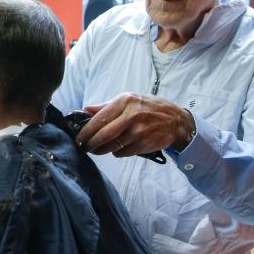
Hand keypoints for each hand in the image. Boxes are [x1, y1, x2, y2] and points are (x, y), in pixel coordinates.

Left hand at [75, 93, 193, 156]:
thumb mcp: (129, 100)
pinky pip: (122, 153)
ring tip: (97, 149)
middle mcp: (132, 115)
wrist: (175, 120)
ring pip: (112, 146)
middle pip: (104, 135)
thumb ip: (106, 106)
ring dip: (101, 150)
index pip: (99, 119)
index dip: (86, 131)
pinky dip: (116, 153)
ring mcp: (139, 131)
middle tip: (84, 147)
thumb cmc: (148, 108)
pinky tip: (117, 149)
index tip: (78, 138)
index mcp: (125, 102)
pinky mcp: (144, 144)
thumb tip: (85, 110)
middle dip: (91, 144)